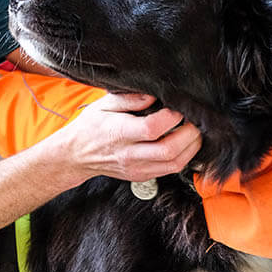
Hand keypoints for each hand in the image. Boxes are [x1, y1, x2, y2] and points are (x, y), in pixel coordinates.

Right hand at [58, 93, 201, 184]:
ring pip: (175, 164)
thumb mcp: (103, 104)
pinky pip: (170, 170)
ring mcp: (137, 168)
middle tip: (195, 119)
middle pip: (169, 150)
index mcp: (119, 133)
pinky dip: (184, 157)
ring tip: (194, 131)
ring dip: (192, 147)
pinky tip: (185, 143)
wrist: (76, 155)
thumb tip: (154, 95)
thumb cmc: (90, 127)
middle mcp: (130, 154)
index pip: (153, 128)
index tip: (179, 106)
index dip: (172, 116)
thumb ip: (129, 98)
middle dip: (190, 134)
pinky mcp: (142, 176)